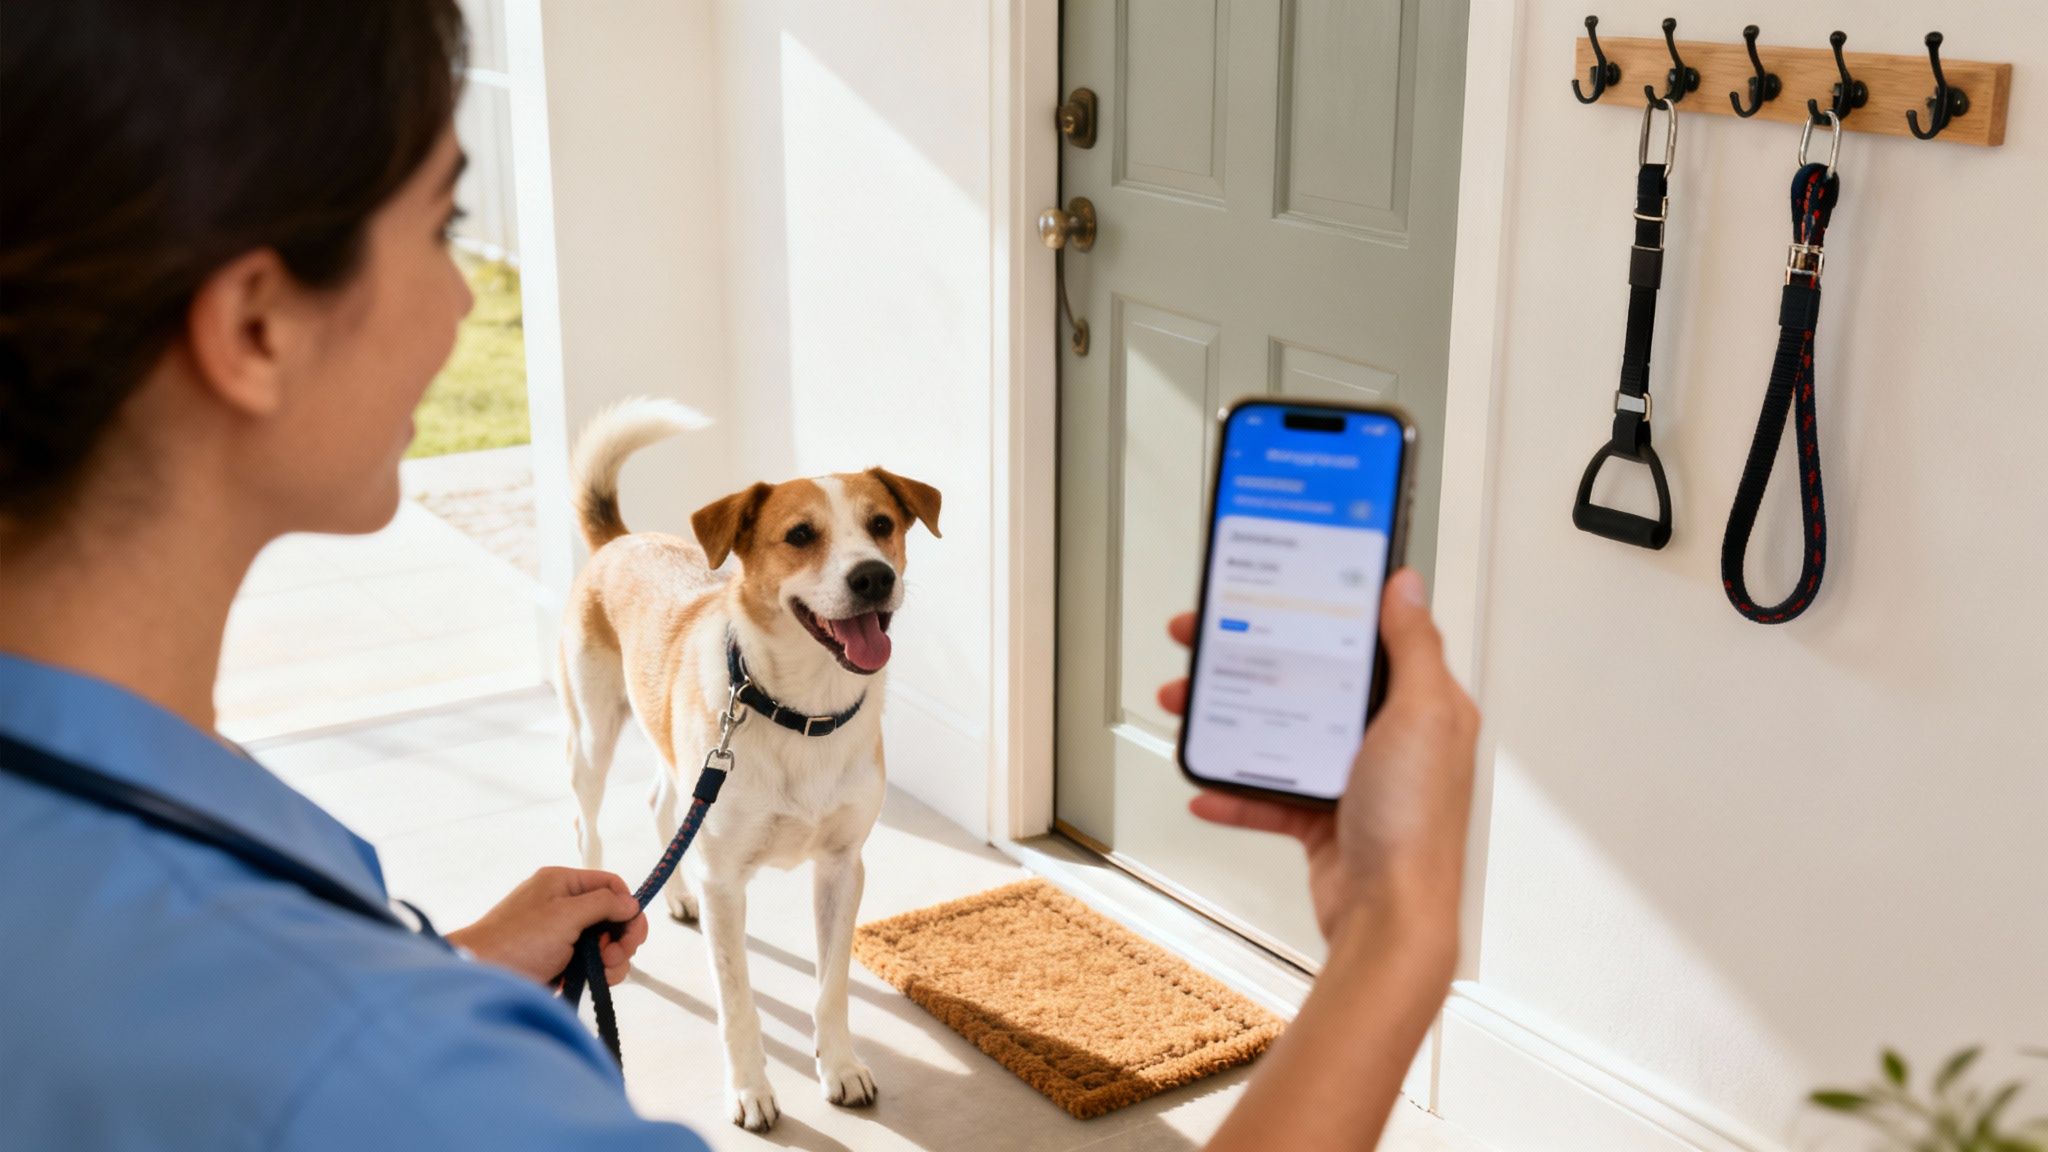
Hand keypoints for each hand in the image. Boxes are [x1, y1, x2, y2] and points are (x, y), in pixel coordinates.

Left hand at [445, 867, 648, 987]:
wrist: (481, 978)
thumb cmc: (516, 941)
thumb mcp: (565, 915)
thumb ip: (603, 904)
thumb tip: (630, 904)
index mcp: (562, 884)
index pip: (610, 885)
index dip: (627, 907)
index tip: (633, 932)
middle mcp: (563, 906)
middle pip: (612, 916)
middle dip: (621, 938)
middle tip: (615, 955)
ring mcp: (562, 936)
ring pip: (605, 943)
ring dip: (613, 959)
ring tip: (601, 971)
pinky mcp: (560, 962)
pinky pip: (592, 964)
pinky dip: (599, 973)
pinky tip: (592, 980)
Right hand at [1158, 568, 1477, 953]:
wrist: (1389, 921)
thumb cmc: (1416, 828)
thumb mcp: (1421, 716)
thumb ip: (1413, 647)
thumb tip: (1406, 586)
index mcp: (1421, 704)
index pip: (1362, 637)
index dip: (1313, 609)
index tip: (1270, 590)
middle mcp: (1389, 739)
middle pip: (1308, 680)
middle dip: (1250, 660)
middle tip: (1201, 642)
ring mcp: (1355, 782)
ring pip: (1280, 733)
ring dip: (1228, 719)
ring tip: (1185, 707)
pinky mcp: (1325, 823)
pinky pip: (1268, 797)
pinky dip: (1233, 791)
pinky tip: (1204, 783)